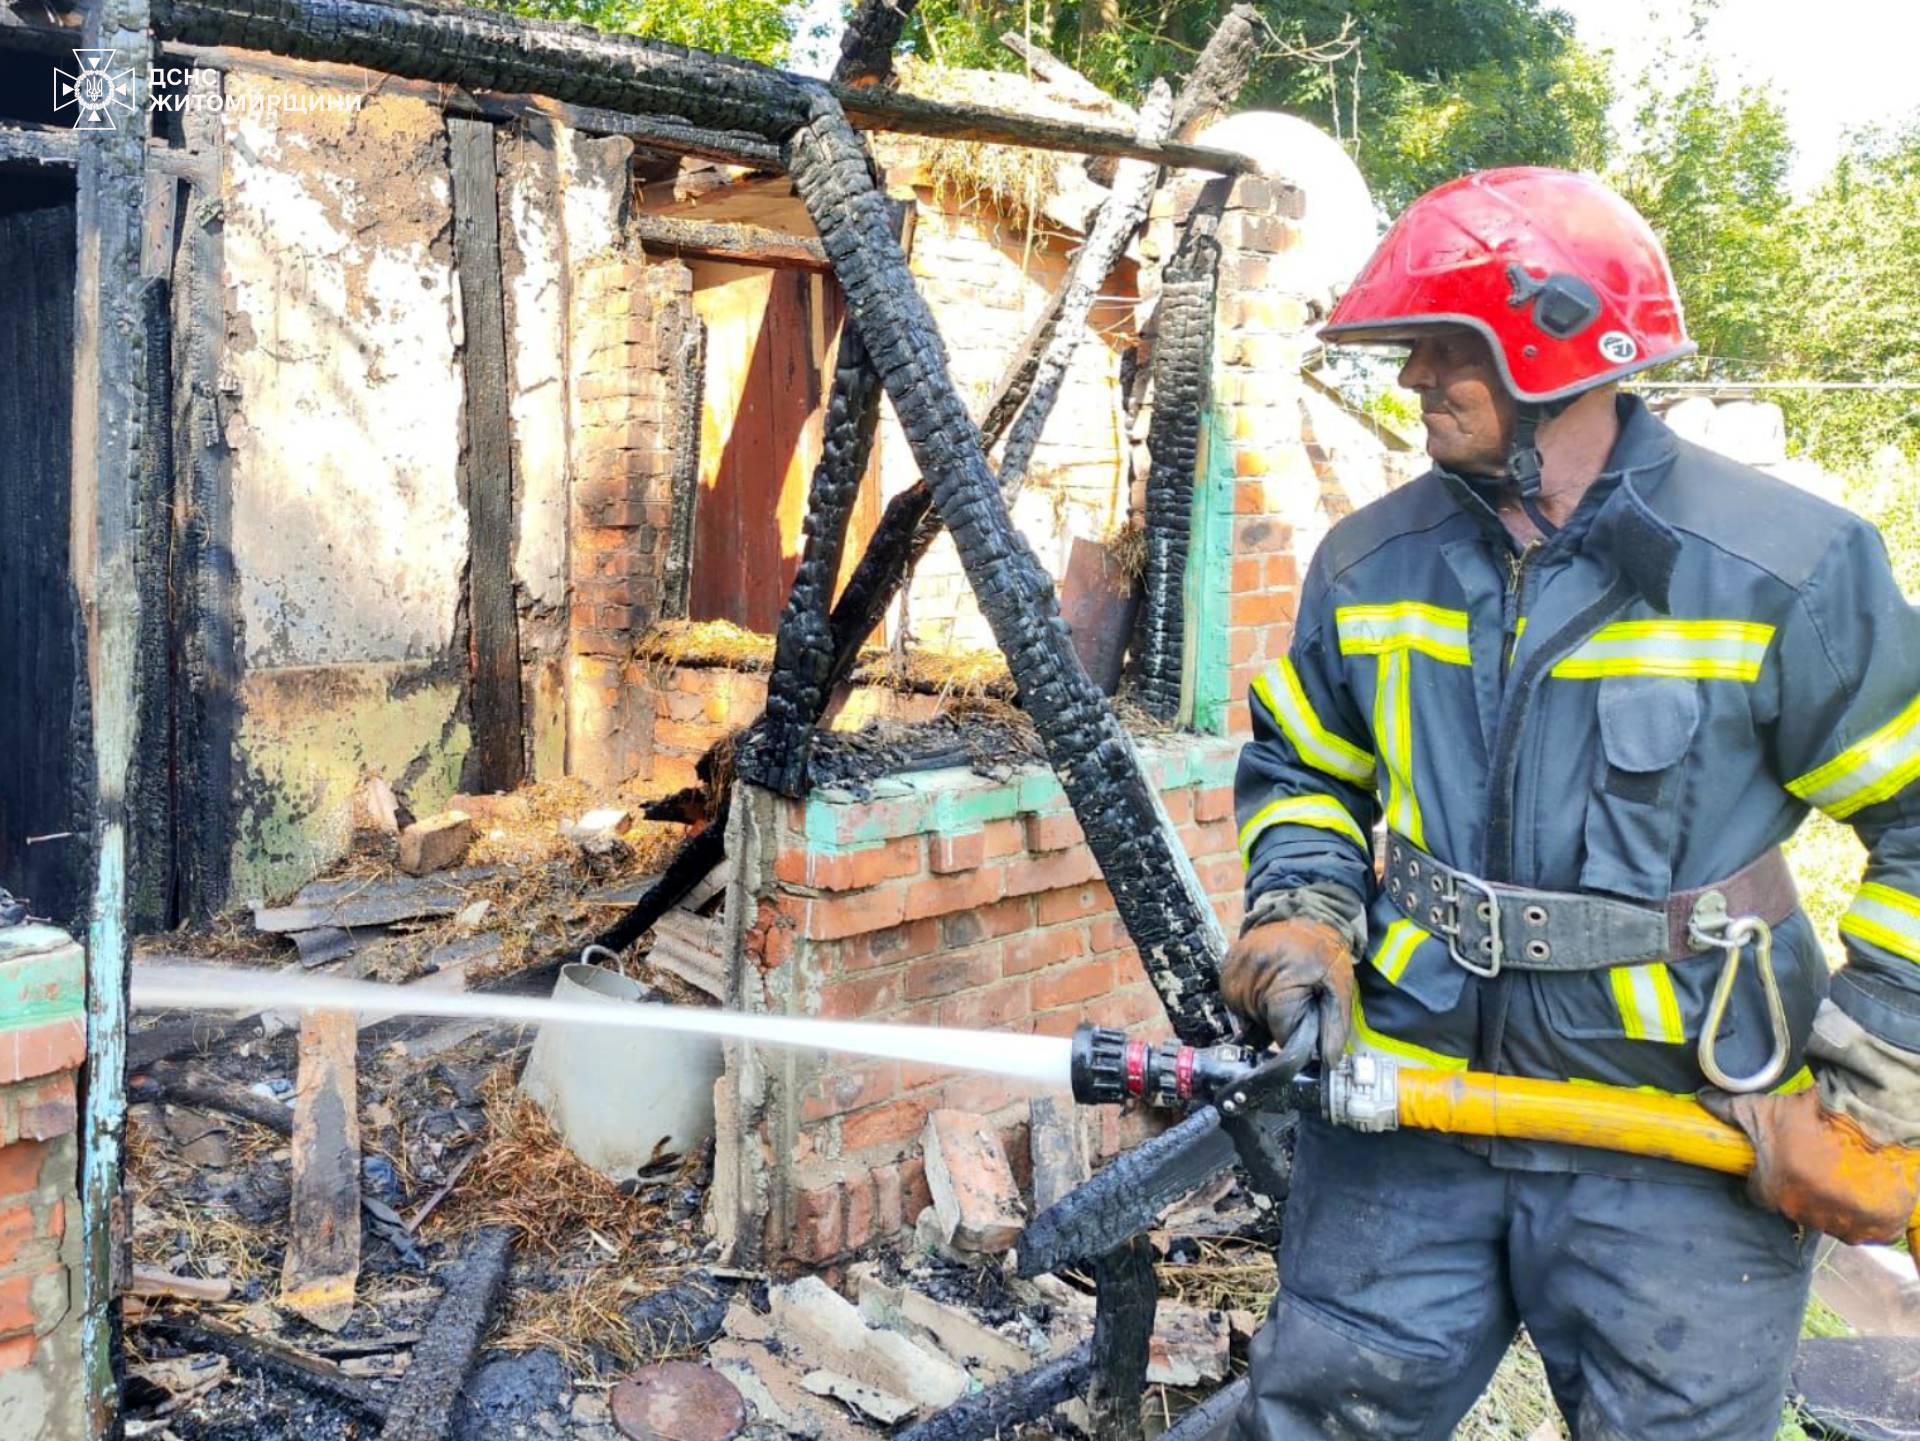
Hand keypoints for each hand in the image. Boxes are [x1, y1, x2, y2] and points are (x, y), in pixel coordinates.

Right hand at [1220, 918, 1354, 1067]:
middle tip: (1297, 998)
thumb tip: (1324, 1065)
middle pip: (1262, 1026)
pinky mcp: (1226, 966)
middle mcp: (1251, 976)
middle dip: (1280, 1022)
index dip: (1295, 1035)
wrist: (1305, 914)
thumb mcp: (1340, 991)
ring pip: (1246, 1016)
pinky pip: (1235, 999)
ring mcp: (1234, 970)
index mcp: (1282, 981)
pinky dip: (1251, 998)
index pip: (1281, 1032)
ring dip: (1263, 1011)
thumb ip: (1333, 1030)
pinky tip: (1267, 982)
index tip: (1305, 1024)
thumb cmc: (1326, 954)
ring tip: (1282, 986)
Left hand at [1699, 1087, 1919, 1244]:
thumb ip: (1729, 1110)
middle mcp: (1799, 1212)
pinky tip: (1860, 1187)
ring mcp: (1835, 1223)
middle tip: (1811, 1161)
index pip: (1757, 1192)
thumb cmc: (1808, 1118)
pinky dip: (1858, 1211)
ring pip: (1825, 1215)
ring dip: (1828, 1199)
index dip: (1763, 1175)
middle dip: (1797, 1185)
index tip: (1776, 1161)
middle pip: (1791, 1203)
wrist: (1868, 1125)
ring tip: (1839, 1172)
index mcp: (1770, 1190)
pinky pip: (1857, 1225)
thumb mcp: (1761, 1110)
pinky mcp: (1867, 1229)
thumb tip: (1703, 1099)